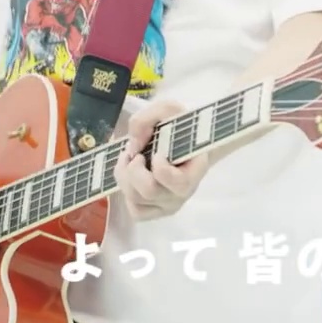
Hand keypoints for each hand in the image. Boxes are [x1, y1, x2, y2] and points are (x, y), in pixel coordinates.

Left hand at [116, 98, 209, 220]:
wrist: (184, 140)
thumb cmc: (178, 126)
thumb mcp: (166, 110)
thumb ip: (146, 119)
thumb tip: (133, 145)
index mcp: (196, 169)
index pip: (178, 182)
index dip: (160, 167)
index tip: (157, 151)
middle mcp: (184, 193)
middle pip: (149, 191)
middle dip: (133, 170)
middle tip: (136, 154)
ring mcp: (170, 205)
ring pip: (137, 200)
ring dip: (125, 176)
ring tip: (130, 160)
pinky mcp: (156, 211)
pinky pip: (136, 212)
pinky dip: (127, 193)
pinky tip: (132, 178)